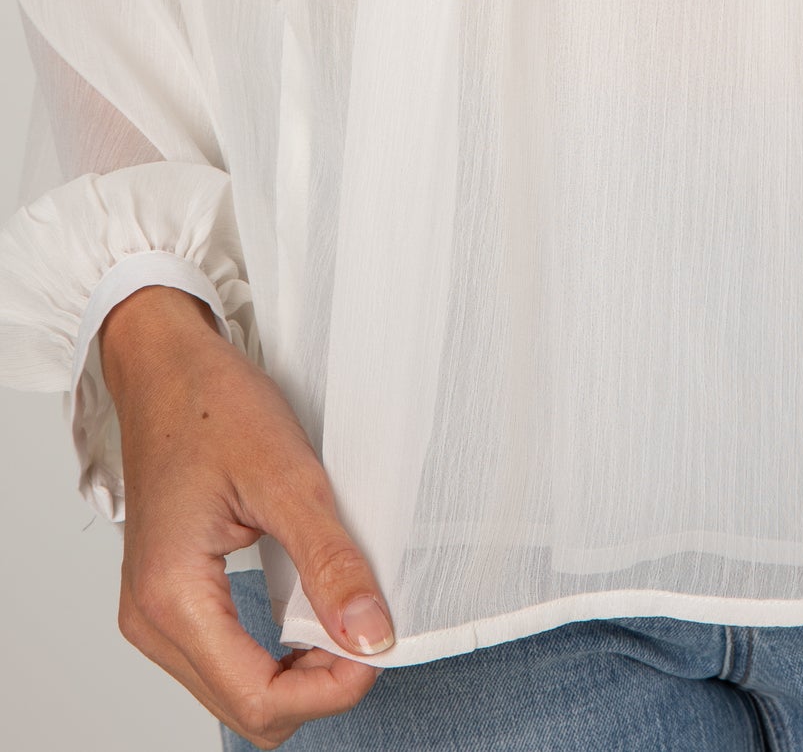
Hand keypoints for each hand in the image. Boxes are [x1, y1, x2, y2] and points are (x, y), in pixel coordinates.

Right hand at [100, 285, 391, 746]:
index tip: (377, 645)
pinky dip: (272, 654)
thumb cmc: (211, 403)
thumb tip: (372, 636)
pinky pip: (223, 662)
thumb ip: (331, 563)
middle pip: (245, 711)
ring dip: (295, 674)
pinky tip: (307, 612)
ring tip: (339, 615)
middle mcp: (150, 621)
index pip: (256, 701)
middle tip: (364, 627)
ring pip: (234, 695)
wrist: (165, 365)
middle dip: (315, 686)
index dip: (329, 690)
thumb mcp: (288, 475)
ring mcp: (153, 616)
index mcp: (171, 596)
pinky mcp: (167, 602)